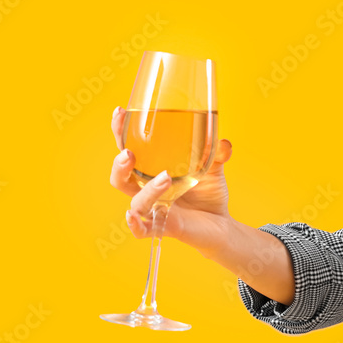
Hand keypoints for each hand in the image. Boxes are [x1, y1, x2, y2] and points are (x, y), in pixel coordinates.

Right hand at [109, 106, 233, 255]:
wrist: (221, 224)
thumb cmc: (208, 193)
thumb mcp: (213, 168)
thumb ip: (217, 154)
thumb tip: (223, 143)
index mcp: (152, 169)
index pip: (128, 148)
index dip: (120, 131)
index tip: (120, 112)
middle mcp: (146, 188)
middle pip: (120, 175)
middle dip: (119, 163)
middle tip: (128, 153)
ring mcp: (154, 208)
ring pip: (136, 201)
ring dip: (148, 190)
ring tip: (165, 178)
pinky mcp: (164, 227)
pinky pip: (142, 230)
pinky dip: (135, 225)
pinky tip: (131, 216)